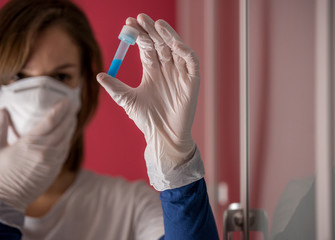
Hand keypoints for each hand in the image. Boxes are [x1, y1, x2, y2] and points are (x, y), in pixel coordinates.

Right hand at [0, 100, 75, 211]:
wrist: (7, 198)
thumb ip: (1, 127)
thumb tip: (3, 110)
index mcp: (29, 143)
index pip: (50, 121)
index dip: (60, 110)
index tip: (66, 101)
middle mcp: (44, 150)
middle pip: (62, 128)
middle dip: (69, 116)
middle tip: (73, 106)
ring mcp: (52, 161)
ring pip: (66, 139)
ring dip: (71, 127)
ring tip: (72, 117)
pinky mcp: (55, 169)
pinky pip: (65, 151)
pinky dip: (68, 140)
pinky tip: (68, 135)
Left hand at [97, 14, 203, 189]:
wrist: (163, 136)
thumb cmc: (147, 120)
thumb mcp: (127, 100)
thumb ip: (115, 87)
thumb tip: (98, 74)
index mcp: (152, 71)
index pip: (147, 47)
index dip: (139, 35)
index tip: (128, 24)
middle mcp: (166, 69)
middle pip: (160, 43)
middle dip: (151, 30)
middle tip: (140, 18)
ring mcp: (180, 73)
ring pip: (175, 48)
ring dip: (167, 35)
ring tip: (156, 24)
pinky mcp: (192, 81)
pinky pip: (191, 61)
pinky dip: (184, 51)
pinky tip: (173, 43)